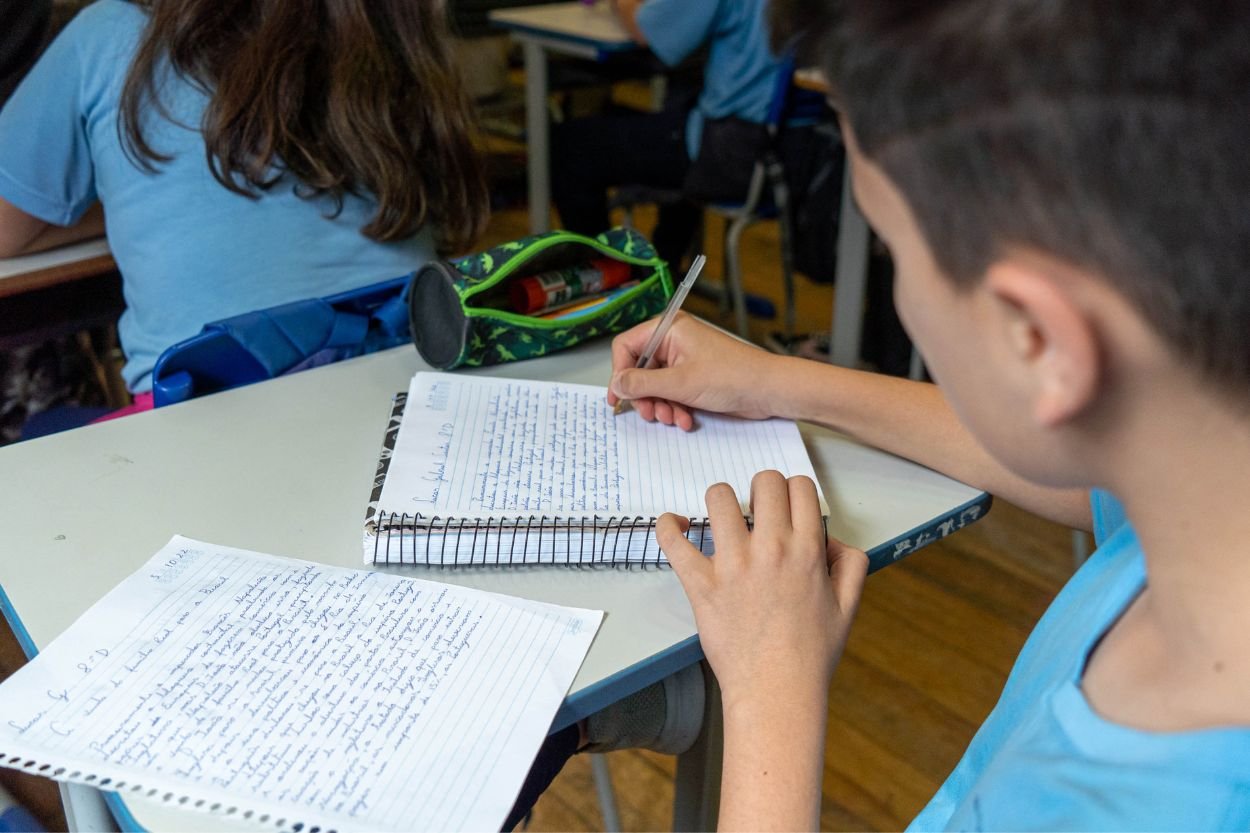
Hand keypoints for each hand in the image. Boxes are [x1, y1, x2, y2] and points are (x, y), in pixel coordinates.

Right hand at [608, 312, 783, 428]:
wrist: (767, 390)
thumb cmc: (733, 376)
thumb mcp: (680, 383)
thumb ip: (643, 384)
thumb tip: (617, 384)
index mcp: (669, 329)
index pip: (626, 346)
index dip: (619, 373)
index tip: (618, 398)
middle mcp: (673, 341)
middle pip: (639, 370)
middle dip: (645, 396)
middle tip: (651, 414)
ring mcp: (683, 360)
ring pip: (654, 386)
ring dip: (661, 406)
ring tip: (674, 418)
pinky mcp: (692, 377)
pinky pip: (670, 394)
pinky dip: (675, 408)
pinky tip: (686, 419)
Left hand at [657, 471, 867, 707]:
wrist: (776, 691)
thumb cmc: (811, 654)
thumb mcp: (848, 607)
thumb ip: (850, 564)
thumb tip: (831, 540)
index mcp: (807, 551)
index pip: (800, 487)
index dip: (793, 491)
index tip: (785, 507)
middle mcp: (771, 548)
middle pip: (764, 481)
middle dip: (762, 489)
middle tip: (756, 512)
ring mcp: (733, 563)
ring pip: (719, 496)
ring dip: (721, 500)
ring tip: (721, 519)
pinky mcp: (701, 583)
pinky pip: (674, 541)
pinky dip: (669, 526)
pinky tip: (676, 524)